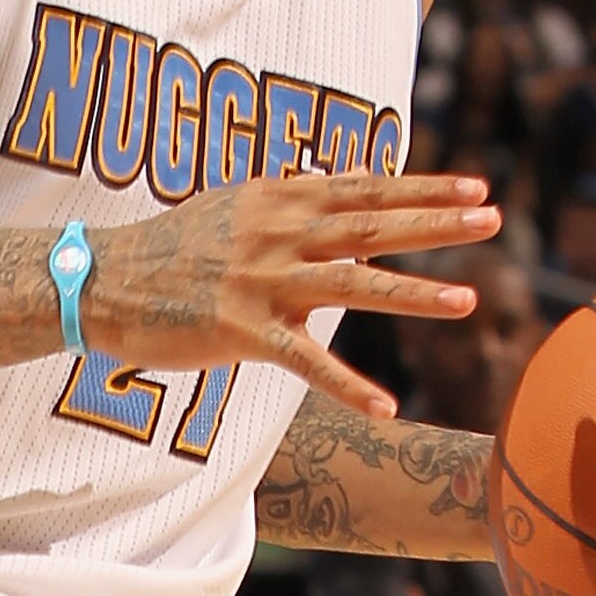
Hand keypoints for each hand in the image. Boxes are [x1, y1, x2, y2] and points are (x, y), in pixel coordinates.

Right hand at [89, 171, 500, 420]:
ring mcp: (262, 282)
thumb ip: (289, 200)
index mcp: (279, 200)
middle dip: (436, 222)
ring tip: (467, 302)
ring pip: (352, 284)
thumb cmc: (168, 248)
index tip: (474, 188)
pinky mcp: (242, 331)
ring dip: (413, 293)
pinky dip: (348, 386)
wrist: (101, 280)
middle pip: (371, 224)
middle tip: (493, 218)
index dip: (422, 189)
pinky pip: (305, 362)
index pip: (365, 189)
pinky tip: (386, 407)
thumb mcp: (233, 206)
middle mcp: (278, 233)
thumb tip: (337, 189)